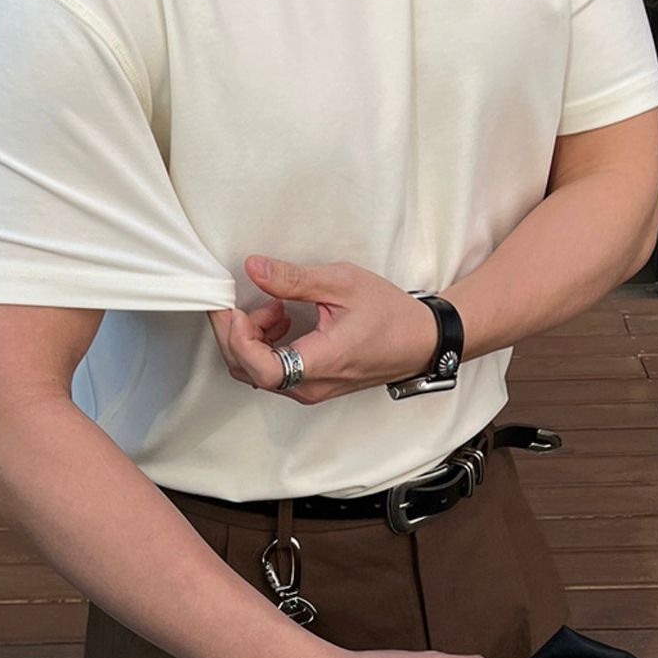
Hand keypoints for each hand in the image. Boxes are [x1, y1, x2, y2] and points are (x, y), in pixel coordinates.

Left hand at [206, 257, 438, 402]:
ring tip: (274, 307)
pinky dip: (264, 345)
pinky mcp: (311, 385)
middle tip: (239, 300)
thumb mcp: (343, 284)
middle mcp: (310, 385)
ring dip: (251, 338)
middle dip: (236, 332)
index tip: (237, 308)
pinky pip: (272, 373)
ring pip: (256, 373)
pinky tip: (282, 319)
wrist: (420, 341)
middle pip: (248, 371)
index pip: (261, 368)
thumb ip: (294, 279)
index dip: (239, 338)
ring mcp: (310, 390)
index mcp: (321, 362)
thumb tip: (254, 268)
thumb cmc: (390, 314)